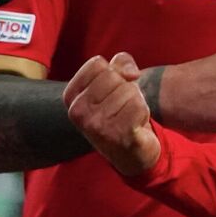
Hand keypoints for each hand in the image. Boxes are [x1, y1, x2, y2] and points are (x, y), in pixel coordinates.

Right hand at [64, 53, 160, 175]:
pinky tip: (135, 125)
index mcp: (72, 96)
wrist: (131, 152)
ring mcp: (95, 125)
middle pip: (113, 76)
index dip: (114, 71)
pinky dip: (143, 113)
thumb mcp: (116, 82)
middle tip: (123, 106)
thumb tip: (131, 73)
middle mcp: (77, 111)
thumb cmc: (121, 111)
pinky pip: (139, 106)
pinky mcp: (115, 135)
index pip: (96, 64)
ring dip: (136, 102)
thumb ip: (121, 64)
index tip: (115, 88)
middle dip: (126, 88)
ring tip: (129, 116)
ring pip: (129, 91)